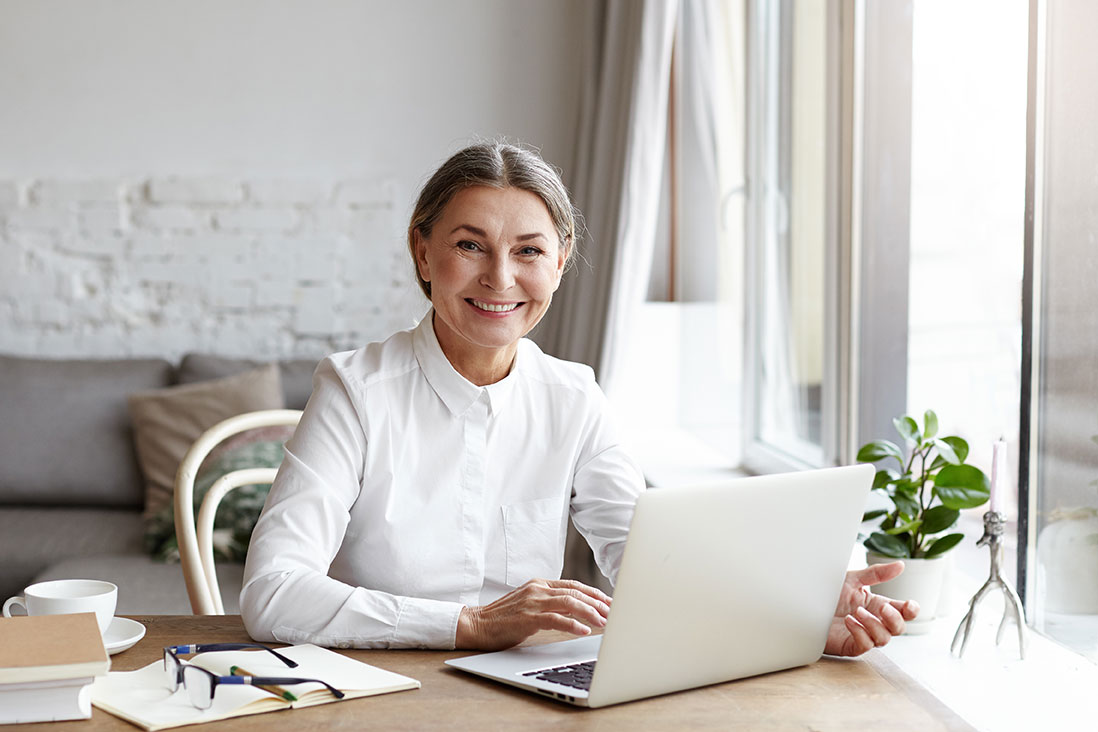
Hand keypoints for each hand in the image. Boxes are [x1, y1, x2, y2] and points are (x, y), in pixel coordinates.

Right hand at [455, 579, 611, 650]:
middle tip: (614, 612)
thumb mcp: (529, 605)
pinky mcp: (527, 617)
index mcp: (539, 585)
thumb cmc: (503, 619)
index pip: (574, 585)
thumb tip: (576, 612)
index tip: (610, 602)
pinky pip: (555, 619)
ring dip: (590, 612)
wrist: (476, 624)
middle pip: (575, 592)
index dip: (594, 593)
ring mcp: (532, 602)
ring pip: (569, 602)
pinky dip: (572, 625)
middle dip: (598, 603)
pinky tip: (584, 631)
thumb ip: (550, 604)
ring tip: (604, 622)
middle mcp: (538, 589)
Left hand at [824, 561, 919, 656]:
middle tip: (882, 609)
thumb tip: (901, 565)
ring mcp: (863, 635)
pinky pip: (864, 645)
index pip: (904, 612)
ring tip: (856, 611)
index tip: (909, 605)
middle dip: (894, 619)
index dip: (911, 610)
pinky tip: (848, 621)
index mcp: (877, 605)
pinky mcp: (850, 646)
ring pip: (883, 639)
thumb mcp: (853, 579)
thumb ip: (877, 574)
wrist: (804, 602)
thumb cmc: (827, 592)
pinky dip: (860, 633)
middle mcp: (873, 621)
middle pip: (899, 628)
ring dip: (873, 625)